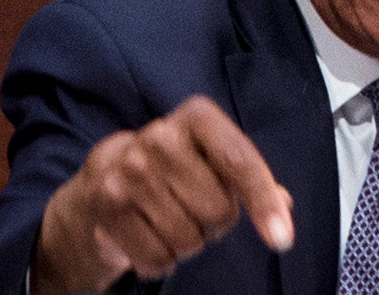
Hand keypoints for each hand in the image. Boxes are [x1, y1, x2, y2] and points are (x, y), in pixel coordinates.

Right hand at [33, 96, 296, 293]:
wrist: (94, 192)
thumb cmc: (167, 174)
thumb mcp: (207, 161)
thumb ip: (244, 178)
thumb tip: (283, 204)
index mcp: (196, 116)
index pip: (239, 159)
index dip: (263, 200)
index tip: (282, 238)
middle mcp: (160, 135)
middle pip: (218, 209)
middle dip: (215, 223)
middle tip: (193, 209)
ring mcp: (129, 170)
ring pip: (189, 239)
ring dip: (187, 243)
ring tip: (167, 220)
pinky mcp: (107, 206)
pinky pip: (159, 260)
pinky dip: (160, 261)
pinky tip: (146, 236)